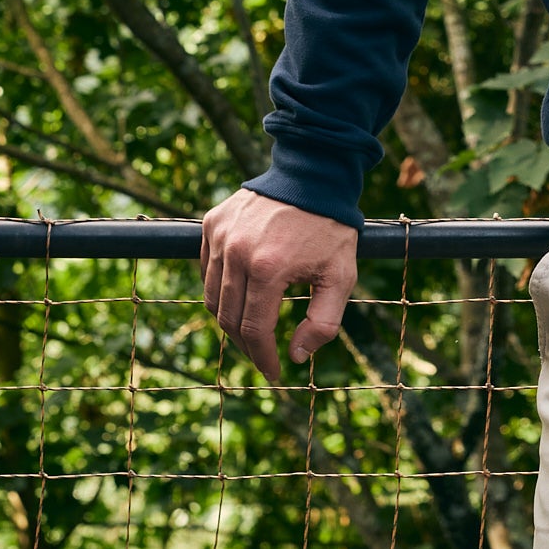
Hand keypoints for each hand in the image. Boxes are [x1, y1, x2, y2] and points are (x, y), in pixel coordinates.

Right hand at [201, 187, 358, 381]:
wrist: (314, 175)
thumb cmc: (331, 229)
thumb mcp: (341, 277)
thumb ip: (323, 323)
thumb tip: (296, 356)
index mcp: (268, 268)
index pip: (254, 330)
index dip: (263, 358)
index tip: (275, 373)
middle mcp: (236, 252)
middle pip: (228, 318)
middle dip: (247, 344)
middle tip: (264, 354)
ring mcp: (220, 235)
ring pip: (212, 296)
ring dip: (230, 318)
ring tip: (252, 327)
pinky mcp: (212, 222)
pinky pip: (207, 268)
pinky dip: (219, 287)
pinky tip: (242, 293)